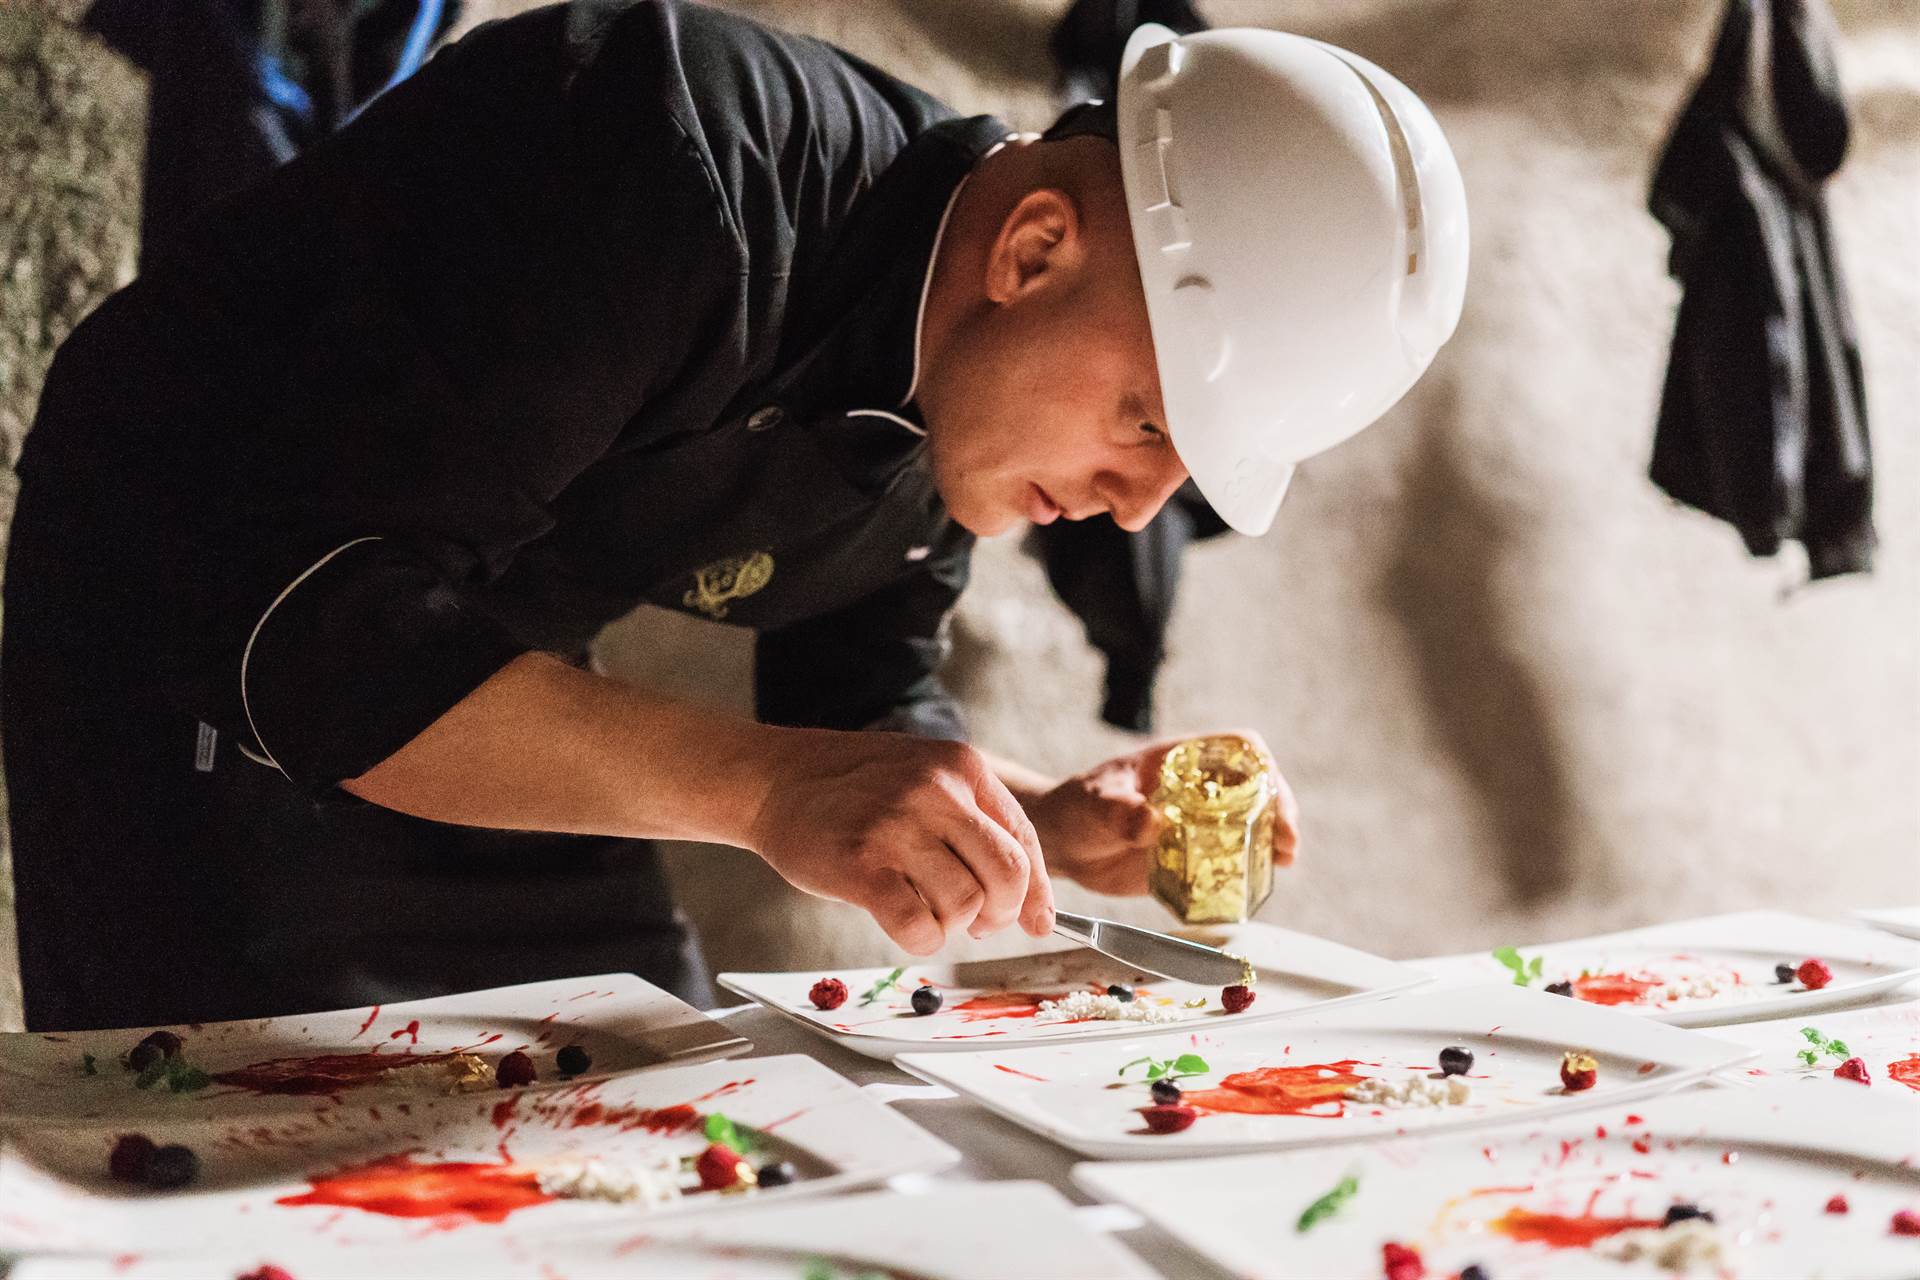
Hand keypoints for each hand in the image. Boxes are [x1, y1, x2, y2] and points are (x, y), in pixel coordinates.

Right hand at [744, 730, 1055, 954]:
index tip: (1036, 922)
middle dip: (999, 912)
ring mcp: (898, 826)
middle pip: (1007, 874)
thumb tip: (1031, 907)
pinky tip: (906, 927)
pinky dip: (922, 940)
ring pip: (965, 903)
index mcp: (961, 766)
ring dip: (951, 924)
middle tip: (975, 922)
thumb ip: (976, 826)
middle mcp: (936, 790)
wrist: (774, 778)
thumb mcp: (924, 777)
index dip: (1035, 891)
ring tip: (925, 911)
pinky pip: (919, 926)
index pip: (1024, 838)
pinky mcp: (862, 866)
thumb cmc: (855, 789)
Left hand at [1026, 729, 1300, 895]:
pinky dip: (1245, 875)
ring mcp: (1199, 825)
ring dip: (1272, 843)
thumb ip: (1119, 811)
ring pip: (1251, 826)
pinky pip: (1228, 864)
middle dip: (1279, 811)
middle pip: (1258, 788)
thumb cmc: (1076, 808)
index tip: (1271, 794)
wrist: (1061, 844)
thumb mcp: (1094, 805)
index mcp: (1180, 761)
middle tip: (1286, 842)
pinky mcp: (1193, 858)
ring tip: (1281, 863)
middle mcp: (1198, 790)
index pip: (1238, 748)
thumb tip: (1152, 822)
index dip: (1263, 766)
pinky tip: (1250, 889)